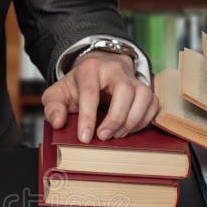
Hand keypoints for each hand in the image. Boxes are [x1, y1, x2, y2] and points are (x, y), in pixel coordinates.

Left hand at [41, 51, 158, 142]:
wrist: (97, 71)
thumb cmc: (76, 86)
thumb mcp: (58, 94)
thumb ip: (53, 107)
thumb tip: (58, 122)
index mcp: (90, 69)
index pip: (90, 92)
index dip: (88, 117)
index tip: (85, 138)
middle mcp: (115, 70)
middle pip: (124, 90)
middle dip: (116, 118)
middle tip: (104, 137)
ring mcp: (132, 78)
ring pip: (144, 95)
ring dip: (133, 120)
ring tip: (118, 135)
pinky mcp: (144, 88)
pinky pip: (153, 103)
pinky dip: (144, 120)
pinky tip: (129, 129)